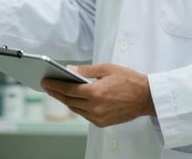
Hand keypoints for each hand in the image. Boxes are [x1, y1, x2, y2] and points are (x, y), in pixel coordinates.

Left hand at [40, 63, 155, 127]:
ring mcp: (98, 117)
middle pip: (69, 101)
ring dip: (66, 101)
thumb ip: (86, 70)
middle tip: (48, 86)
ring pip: (76, 109)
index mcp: (95, 92)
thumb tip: (69, 70)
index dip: (54, 86)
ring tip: (58, 92)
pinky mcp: (103, 123)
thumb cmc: (129, 80)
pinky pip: (85, 115)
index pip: (68, 90)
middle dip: (57, 93)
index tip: (45, 82)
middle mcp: (95, 107)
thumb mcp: (107, 68)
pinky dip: (78, 107)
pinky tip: (74, 100)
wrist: (146, 97)